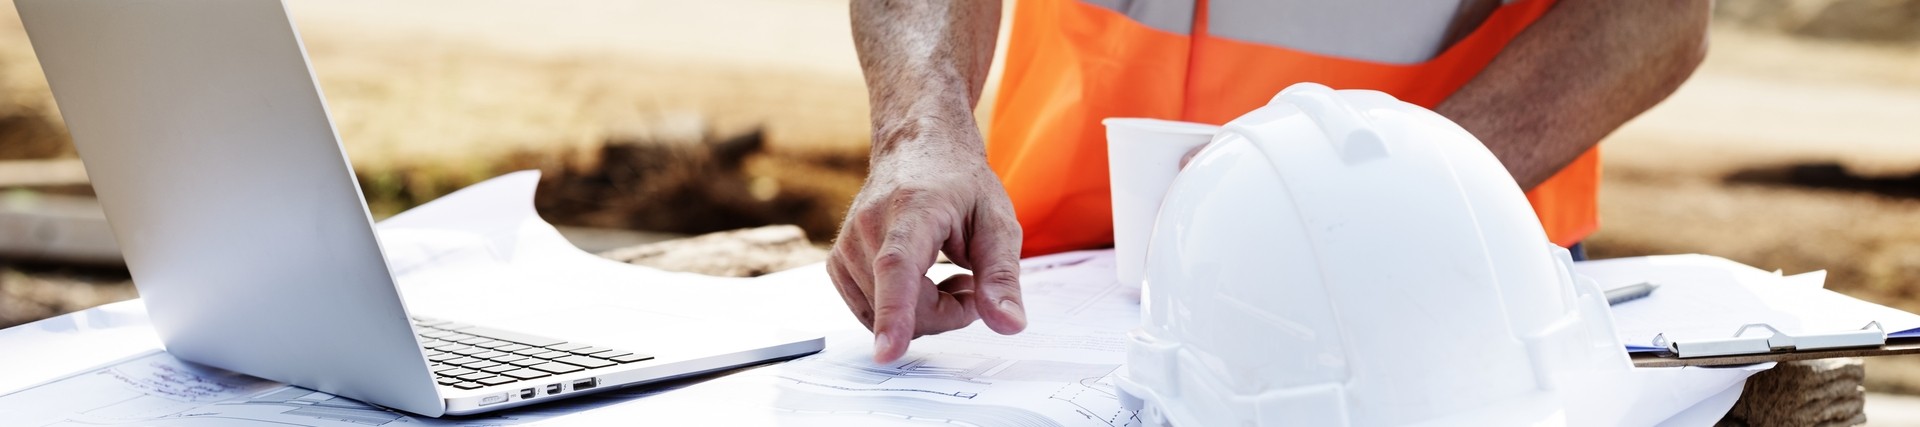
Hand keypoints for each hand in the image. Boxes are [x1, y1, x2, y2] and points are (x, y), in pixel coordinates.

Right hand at [828, 129, 1027, 363]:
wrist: (917, 146)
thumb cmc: (960, 184)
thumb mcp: (998, 223)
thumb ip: (1002, 277)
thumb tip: (1009, 325)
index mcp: (911, 212)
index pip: (897, 268)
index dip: (895, 314)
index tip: (888, 352)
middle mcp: (868, 227)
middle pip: (909, 308)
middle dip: (949, 312)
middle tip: (973, 282)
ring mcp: (846, 247)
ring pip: (888, 318)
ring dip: (927, 311)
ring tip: (947, 271)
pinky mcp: (837, 264)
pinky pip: (872, 313)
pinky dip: (902, 308)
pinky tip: (921, 278)